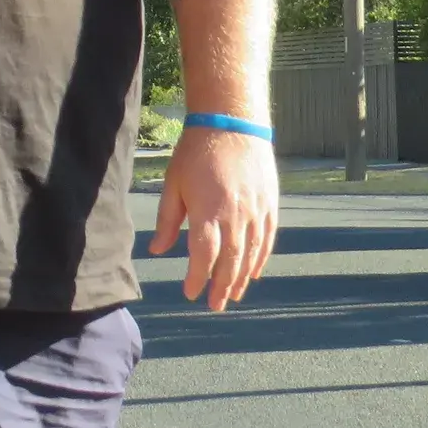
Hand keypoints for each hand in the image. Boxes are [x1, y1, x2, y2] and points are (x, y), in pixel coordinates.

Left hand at [147, 123, 278, 310]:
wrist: (233, 123)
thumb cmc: (197, 152)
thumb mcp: (173, 184)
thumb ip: (168, 221)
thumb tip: (157, 250)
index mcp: (208, 212)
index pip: (203, 257)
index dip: (197, 279)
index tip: (190, 293)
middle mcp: (235, 216)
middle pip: (230, 262)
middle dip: (221, 287)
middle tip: (214, 305)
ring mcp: (256, 211)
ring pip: (251, 255)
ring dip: (241, 278)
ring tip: (233, 295)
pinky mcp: (270, 204)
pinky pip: (267, 239)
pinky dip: (261, 259)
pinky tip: (254, 273)